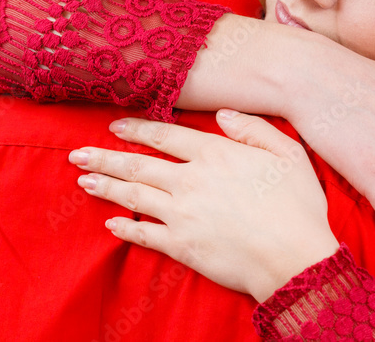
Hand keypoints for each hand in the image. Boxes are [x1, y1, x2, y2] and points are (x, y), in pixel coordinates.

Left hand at [69, 113, 339, 301]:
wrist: (293, 258)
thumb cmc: (297, 206)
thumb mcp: (288, 154)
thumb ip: (254, 129)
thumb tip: (223, 115)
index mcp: (215, 154)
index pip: (165, 136)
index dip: (137, 129)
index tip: (114, 127)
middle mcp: (191, 181)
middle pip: (138, 165)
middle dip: (105, 157)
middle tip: (77, 154)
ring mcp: (182, 215)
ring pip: (134, 196)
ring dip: (106, 187)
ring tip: (83, 180)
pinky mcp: (181, 246)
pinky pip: (144, 234)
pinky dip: (125, 228)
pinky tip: (110, 224)